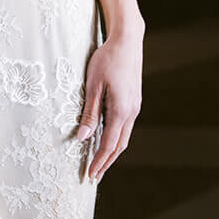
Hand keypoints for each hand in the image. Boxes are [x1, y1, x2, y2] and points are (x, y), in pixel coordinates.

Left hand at [76, 33, 142, 181]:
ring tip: (100, 163)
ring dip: (112, 152)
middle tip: (94, 176)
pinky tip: (107, 140)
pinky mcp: (134, 101)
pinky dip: (116, 139)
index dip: (99, 162)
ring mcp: (135, 107)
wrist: (127, 41)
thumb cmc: (107, 59)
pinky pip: (125, 127)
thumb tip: (83, 138)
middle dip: (106, 163)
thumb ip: (90, 113)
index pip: (109, 144)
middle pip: (119, 146)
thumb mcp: (93, 85)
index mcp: (121, 110)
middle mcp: (131, 112)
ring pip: (124, 137)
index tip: (90, 175)